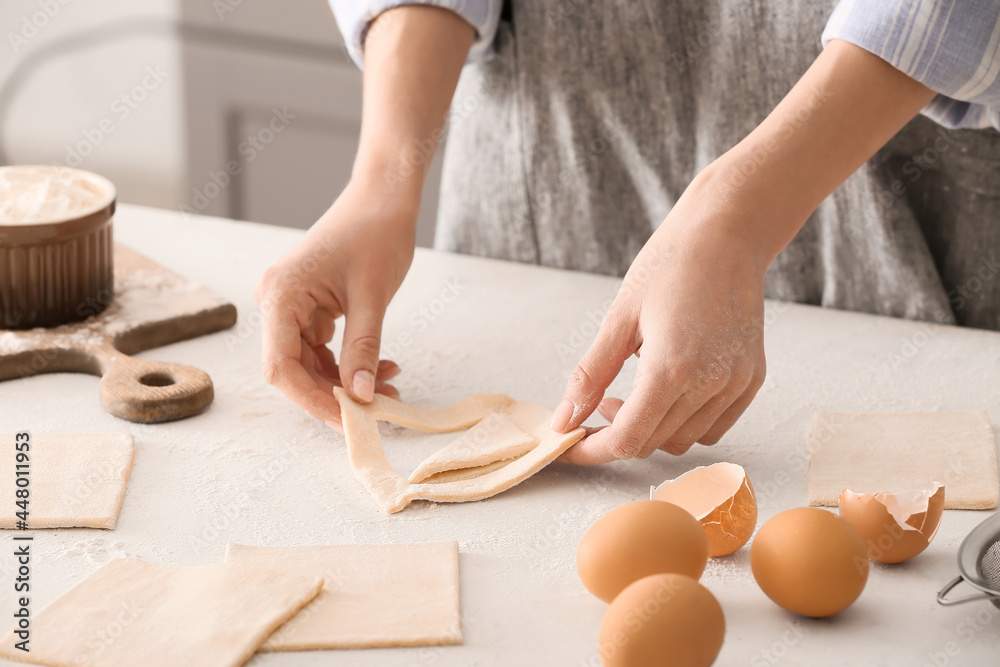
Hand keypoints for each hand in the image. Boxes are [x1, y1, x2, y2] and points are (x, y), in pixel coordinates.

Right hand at [255, 181, 414, 427]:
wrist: (382, 198)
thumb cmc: (376, 233)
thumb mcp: (372, 298)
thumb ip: (363, 349)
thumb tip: (361, 396)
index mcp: (281, 295)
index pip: (281, 367)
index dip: (312, 400)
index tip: (347, 420)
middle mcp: (276, 301)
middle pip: (293, 369)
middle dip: (335, 393)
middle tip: (378, 408)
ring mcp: (290, 305)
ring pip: (309, 363)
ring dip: (346, 381)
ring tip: (389, 386)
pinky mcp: (308, 308)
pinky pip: (321, 349)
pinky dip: (348, 364)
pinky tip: (381, 367)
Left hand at [552, 170, 767, 463]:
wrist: (727, 234)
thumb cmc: (669, 265)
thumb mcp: (618, 319)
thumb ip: (590, 377)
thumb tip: (563, 421)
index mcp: (671, 368)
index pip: (627, 439)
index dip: (593, 450)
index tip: (570, 445)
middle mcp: (710, 384)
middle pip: (653, 443)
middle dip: (617, 435)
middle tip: (597, 405)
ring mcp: (736, 384)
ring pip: (684, 440)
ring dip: (651, 429)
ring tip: (632, 391)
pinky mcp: (752, 379)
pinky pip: (713, 426)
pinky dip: (684, 422)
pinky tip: (667, 390)